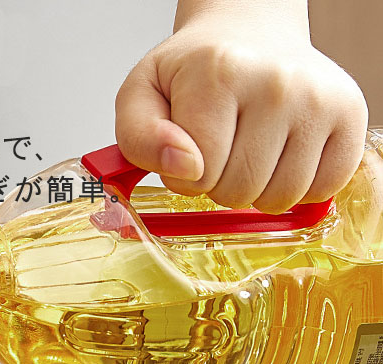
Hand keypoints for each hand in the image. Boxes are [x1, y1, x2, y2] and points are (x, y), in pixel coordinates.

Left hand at [114, 1, 367, 212]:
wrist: (250, 36)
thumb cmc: (195, 73)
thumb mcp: (142, 96)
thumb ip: (139, 138)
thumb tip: (183, 166)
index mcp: (220, 72)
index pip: (199, 176)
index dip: (187, 176)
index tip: (190, 148)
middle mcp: (277, 82)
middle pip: (239, 192)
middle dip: (220, 184)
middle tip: (223, 147)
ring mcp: (320, 99)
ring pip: (279, 199)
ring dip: (258, 190)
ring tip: (251, 149)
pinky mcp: (351, 117)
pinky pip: (320, 192)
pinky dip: (297, 188)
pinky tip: (283, 155)